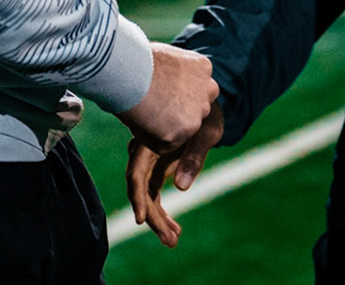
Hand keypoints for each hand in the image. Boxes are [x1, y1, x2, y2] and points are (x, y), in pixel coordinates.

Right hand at [115, 43, 217, 152]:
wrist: (128, 68)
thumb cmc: (134, 58)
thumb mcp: (163, 57)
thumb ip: (172, 73)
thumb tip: (161, 82)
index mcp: (202, 67)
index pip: (193, 91)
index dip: (171, 95)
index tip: (154, 91)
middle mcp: (208, 89)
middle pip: (192, 112)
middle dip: (173, 115)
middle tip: (147, 106)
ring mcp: (199, 111)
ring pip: (179, 131)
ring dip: (160, 127)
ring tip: (141, 109)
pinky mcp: (185, 129)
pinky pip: (165, 145)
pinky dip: (149, 139)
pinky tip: (139, 119)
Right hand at [127, 105, 224, 247]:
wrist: (206, 104)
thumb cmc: (207, 113)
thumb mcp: (207, 131)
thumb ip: (194, 156)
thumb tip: (181, 187)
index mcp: (152, 139)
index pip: (137, 172)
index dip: (137, 196)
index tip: (140, 219)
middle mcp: (145, 152)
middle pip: (141, 189)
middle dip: (153, 216)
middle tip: (169, 239)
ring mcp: (149, 161)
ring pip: (147, 195)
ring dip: (157, 219)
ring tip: (172, 240)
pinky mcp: (156, 168)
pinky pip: (154, 194)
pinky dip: (162, 212)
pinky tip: (174, 229)